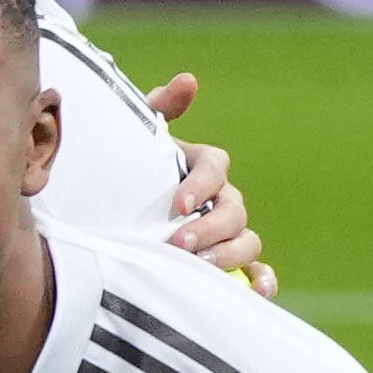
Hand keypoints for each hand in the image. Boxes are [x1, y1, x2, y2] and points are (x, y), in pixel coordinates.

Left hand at [144, 71, 277, 295]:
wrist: (110, 217)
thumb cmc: (126, 177)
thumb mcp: (134, 141)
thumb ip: (158, 109)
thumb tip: (188, 81)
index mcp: (202, 168)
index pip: (215, 167)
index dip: (201, 183)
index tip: (177, 204)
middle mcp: (221, 199)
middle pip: (233, 209)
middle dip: (209, 227)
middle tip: (178, 242)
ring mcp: (227, 233)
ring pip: (246, 240)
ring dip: (229, 254)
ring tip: (200, 268)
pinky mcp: (228, 264)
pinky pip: (256, 271)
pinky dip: (262, 280)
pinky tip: (256, 292)